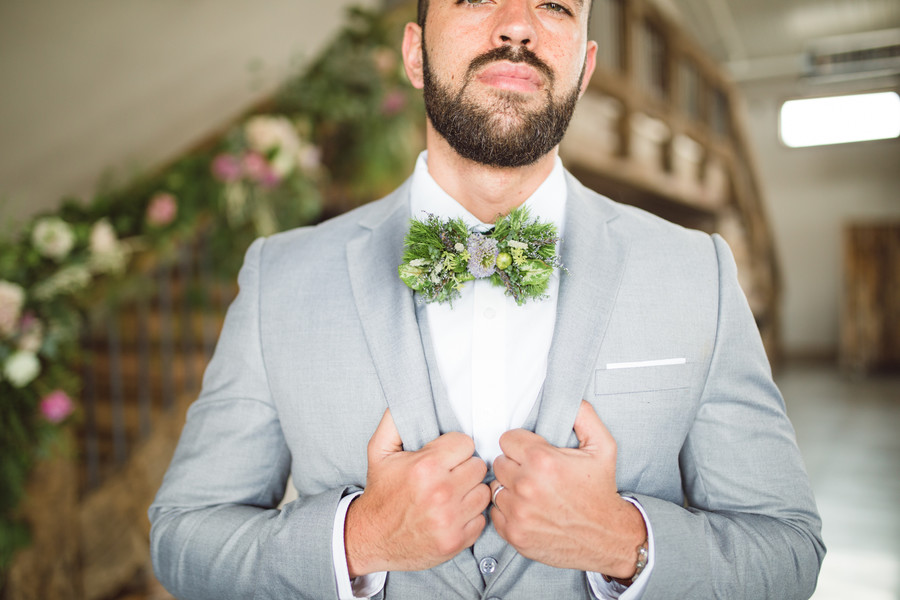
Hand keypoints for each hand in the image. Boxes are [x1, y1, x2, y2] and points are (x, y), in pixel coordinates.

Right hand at [345, 409, 490, 576]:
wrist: (370, 538)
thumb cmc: (380, 493)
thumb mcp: (379, 452)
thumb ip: (394, 421)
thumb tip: (405, 399)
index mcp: (425, 467)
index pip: (466, 443)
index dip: (454, 449)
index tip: (444, 458)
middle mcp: (440, 493)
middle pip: (478, 467)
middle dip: (464, 469)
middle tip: (448, 476)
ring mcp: (450, 519)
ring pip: (483, 492)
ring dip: (470, 492)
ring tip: (451, 494)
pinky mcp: (456, 541)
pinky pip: (481, 518)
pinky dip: (469, 516)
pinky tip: (452, 513)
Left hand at [490, 400, 645, 577]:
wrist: (606, 536)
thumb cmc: (601, 491)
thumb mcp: (603, 447)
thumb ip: (584, 416)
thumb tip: (569, 399)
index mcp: (542, 460)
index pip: (507, 439)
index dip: (521, 444)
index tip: (533, 453)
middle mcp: (526, 486)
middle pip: (499, 462)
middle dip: (515, 464)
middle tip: (535, 473)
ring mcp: (518, 512)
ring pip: (496, 487)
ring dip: (510, 488)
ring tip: (532, 492)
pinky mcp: (514, 533)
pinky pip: (496, 512)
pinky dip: (508, 510)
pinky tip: (528, 509)